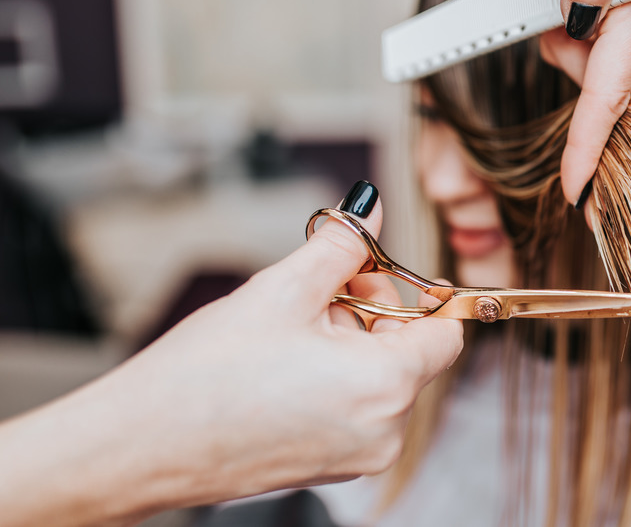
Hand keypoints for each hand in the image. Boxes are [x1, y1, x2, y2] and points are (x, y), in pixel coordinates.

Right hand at [0, 186, 463, 525]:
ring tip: (290, 330)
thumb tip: (371, 209)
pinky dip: (337, 377)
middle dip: (371, 311)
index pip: (446, 334)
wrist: (140, 448)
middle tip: (319, 289)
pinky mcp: (331, 467)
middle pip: (410, 352)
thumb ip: (342, 245)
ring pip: (381, 379)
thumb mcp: (283, 290)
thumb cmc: (204, 379)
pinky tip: (285, 364)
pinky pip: (357, 408)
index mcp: (386, 387)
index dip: (417, 294)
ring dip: (350, 343)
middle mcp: (384, 432)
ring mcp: (358, 456)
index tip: (381, 274)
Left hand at [542, 0, 630, 206]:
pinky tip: (571, 22)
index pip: (616, 96)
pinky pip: (615, 57)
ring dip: (576, 66)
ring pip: (616, 78)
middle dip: (596, 130)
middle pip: (628, 101)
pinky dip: (585, 53)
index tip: (577, 192)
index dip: (592, 148)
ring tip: (558, 23)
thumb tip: (585, 6)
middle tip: (569, 142)